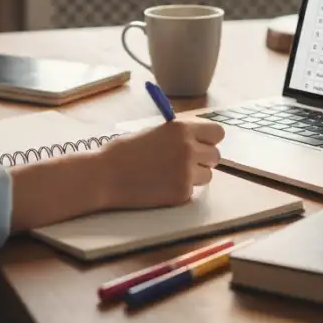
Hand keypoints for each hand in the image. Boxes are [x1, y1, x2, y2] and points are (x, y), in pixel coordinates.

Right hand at [97, 118, 225, 209]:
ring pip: (207, 175)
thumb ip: (178, 134)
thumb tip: (198, 138)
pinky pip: (192, 191)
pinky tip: (161, 186)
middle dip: (204, 159)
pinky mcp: (181, 194)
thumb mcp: (154, 132)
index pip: (217, 132)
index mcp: (181, 128)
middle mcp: (188, 149)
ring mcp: (186, 173)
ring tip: (170, 174)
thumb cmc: (124, 151)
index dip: (209, 139)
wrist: (105, 175)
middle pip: (216, 155)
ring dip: (195, 175)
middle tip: (187, 162)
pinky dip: (181, 190)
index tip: (202, 143)